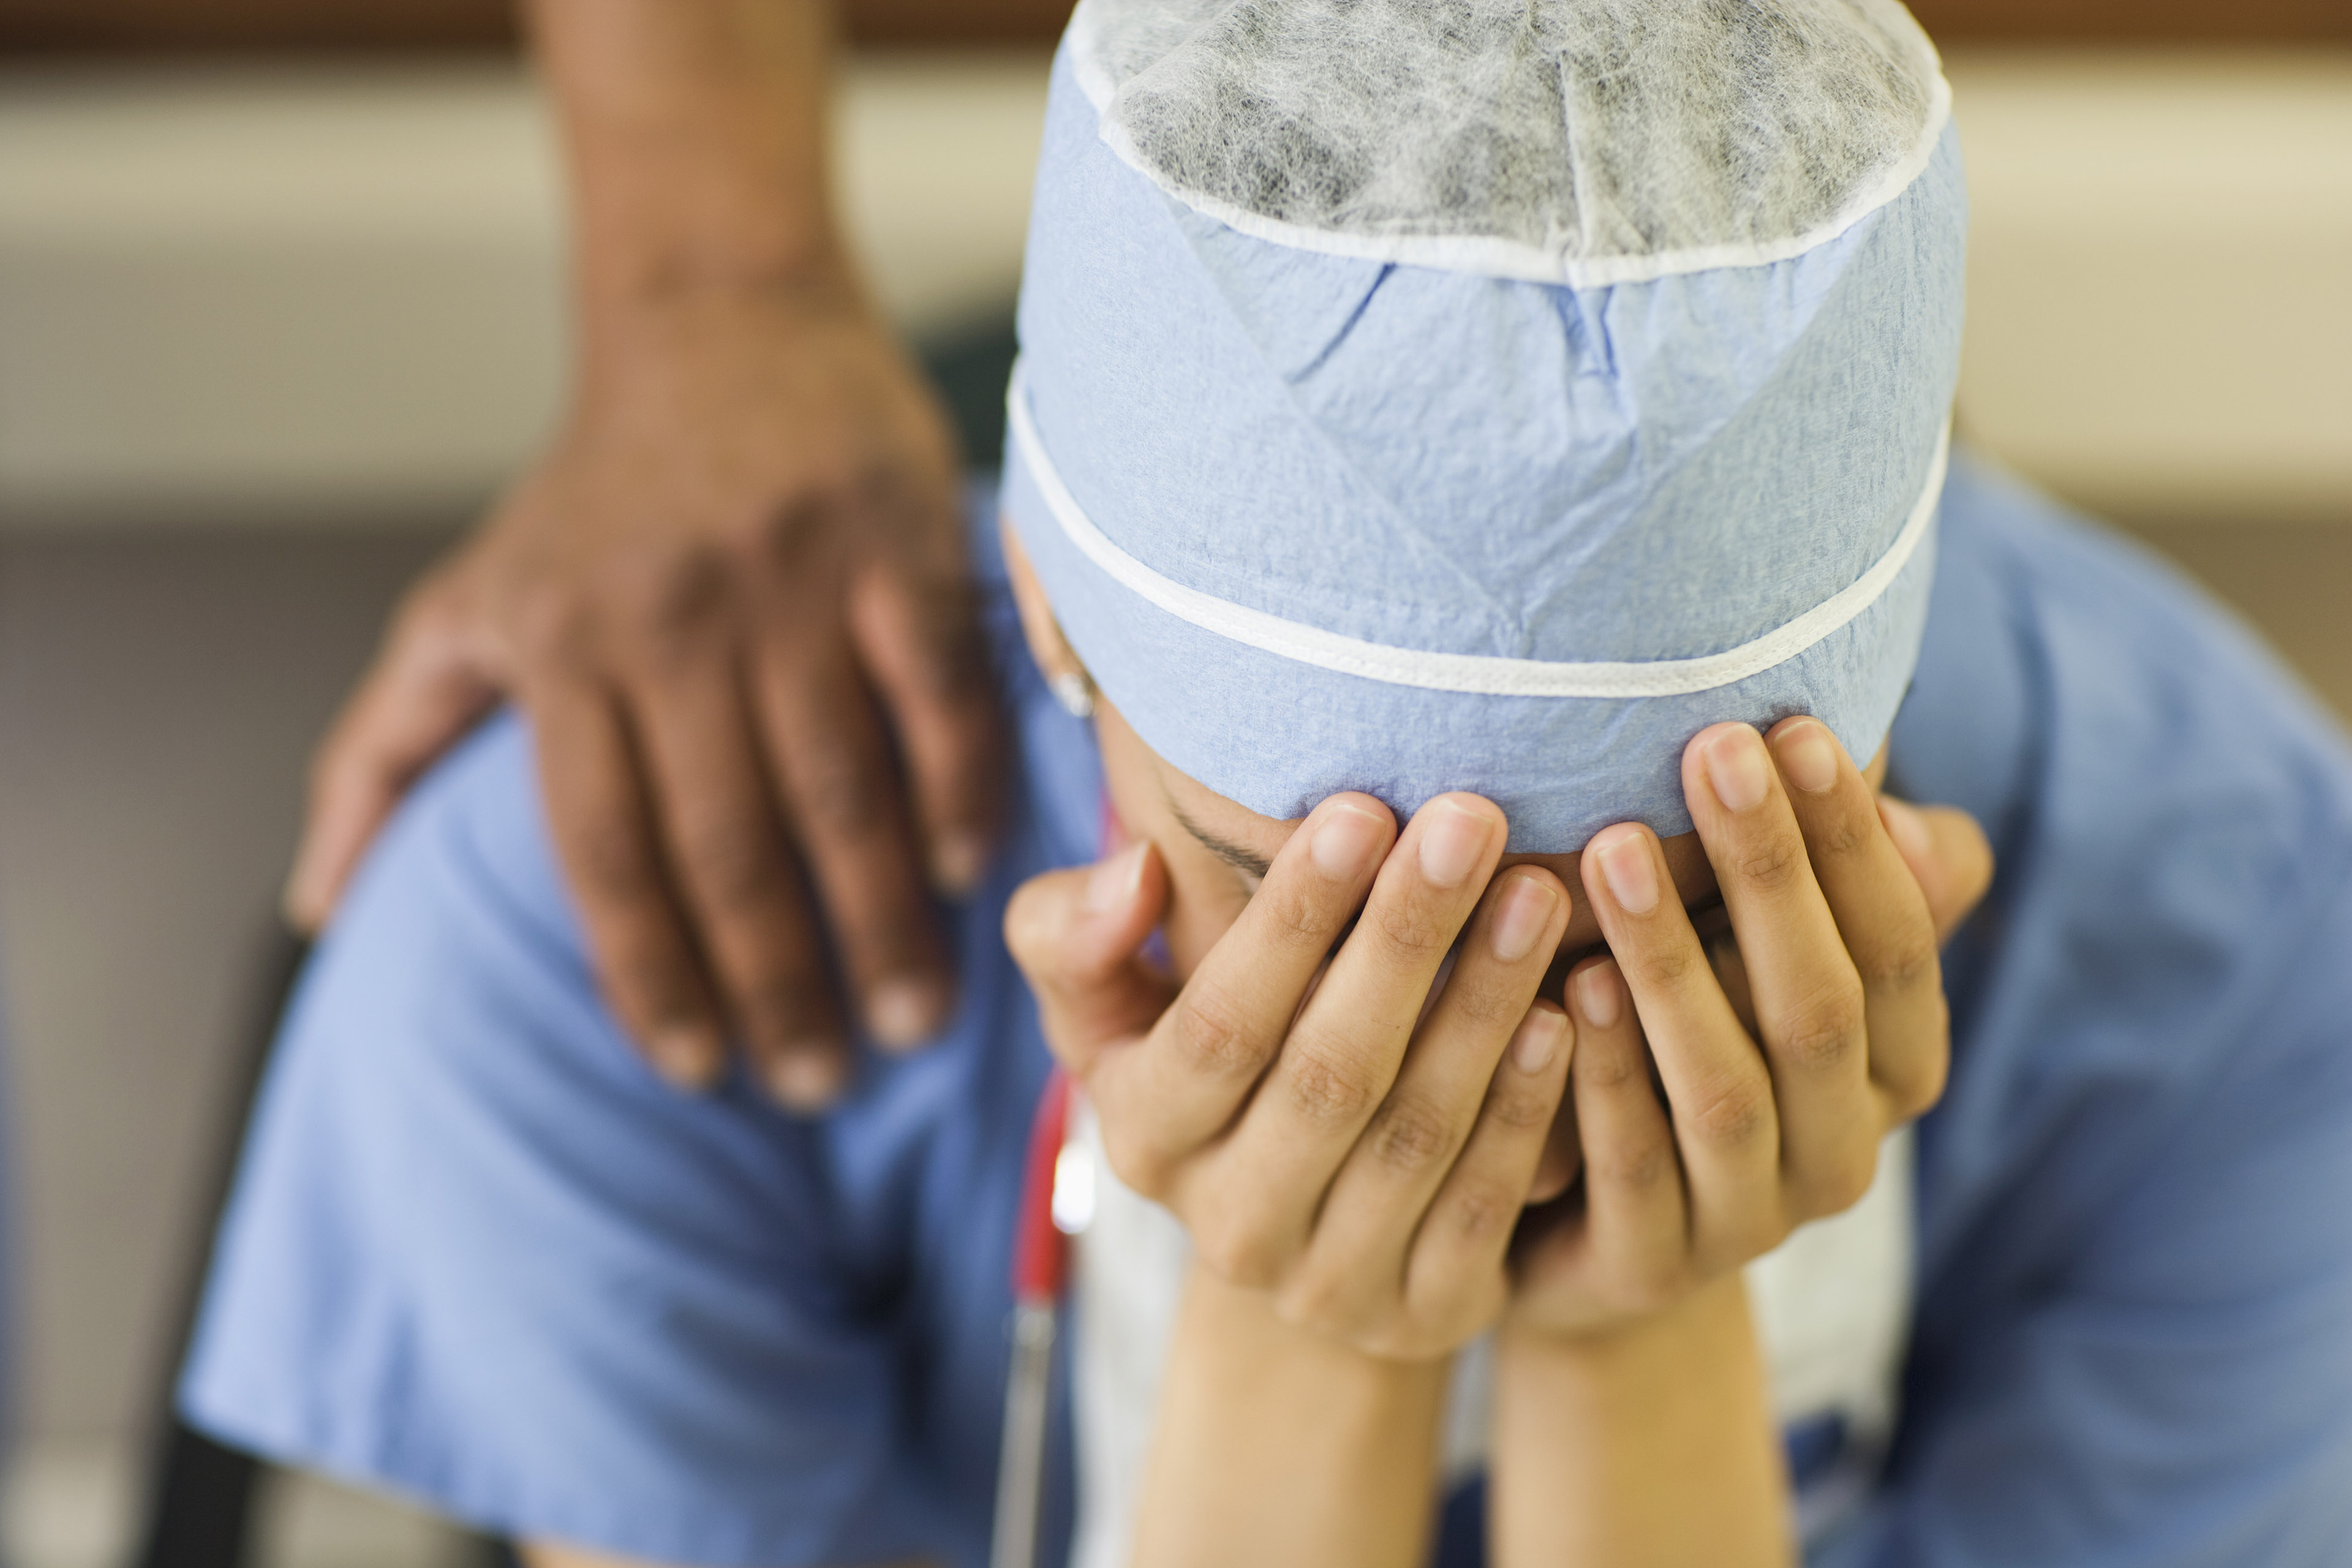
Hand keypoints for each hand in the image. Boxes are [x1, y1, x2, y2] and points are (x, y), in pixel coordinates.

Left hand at [286, 273, 1005, 1105]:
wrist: (714, 312)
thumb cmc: (590, 494)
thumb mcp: (461, 608)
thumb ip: (383, 751)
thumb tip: (317, 906)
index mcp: (562, 651)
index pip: (605, 855)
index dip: (652, 981)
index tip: (696, 1074)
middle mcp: (668, 620)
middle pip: (728, 844)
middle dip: (779, 984)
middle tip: (822, 1080)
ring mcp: (788, 580)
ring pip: (838, 787)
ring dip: (880, 920)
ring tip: (911, 1022)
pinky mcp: (892, 541)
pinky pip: (935, 693)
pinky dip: (955, 789)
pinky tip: (966, 874)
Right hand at [1006, 794, 1575, 1359]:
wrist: (1292, 1232)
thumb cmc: (1200, 1063)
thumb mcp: (1105, 1008)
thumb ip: (1075, 936)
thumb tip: (1138, 877)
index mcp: (1145, 1138)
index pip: (1220, 1023)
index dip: (1290, 921)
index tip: (1360, 809)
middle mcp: (1229, 1226)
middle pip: (1329, 1074)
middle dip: (1404, 939)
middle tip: (1470, 820)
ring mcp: (1329, 1283)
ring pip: (1415, 1134)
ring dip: (1481, 1007)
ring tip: (1534, 891)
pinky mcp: (1426, 1312)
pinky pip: (1484, 1204)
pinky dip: (1528, 1107)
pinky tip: (1566, 1012)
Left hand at [1512, 718, 1991, 1337]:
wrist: (1593, 1241)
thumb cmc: (1688, 1040)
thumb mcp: (1755, 956)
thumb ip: (1816, 875)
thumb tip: (1877, 750)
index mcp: (1897, 1064)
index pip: (1900, 941)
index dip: (1849, 838)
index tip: (1793, 724)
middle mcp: (1846, 1149)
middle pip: (1821, 1005)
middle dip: (1769, 871)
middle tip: (1708, 749)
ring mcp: (1754, 1220)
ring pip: (1726, 1090)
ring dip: (1672, 965)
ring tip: (1613, 852)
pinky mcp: (1654, 1266)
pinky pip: (1632, 1168)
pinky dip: (1602, 1076)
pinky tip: (1565, 987)